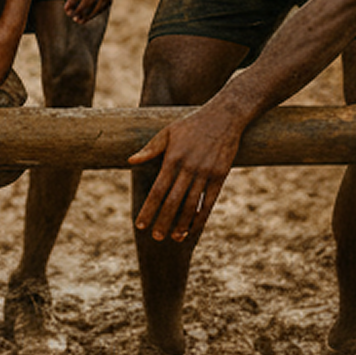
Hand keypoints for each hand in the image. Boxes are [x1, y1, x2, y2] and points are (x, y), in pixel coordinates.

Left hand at [128, 108, 242, 242]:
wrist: (225, 116)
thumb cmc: (191, 124)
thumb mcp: (168, 132)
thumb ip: (150, 149)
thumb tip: (130, 160)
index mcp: (173, 158)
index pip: (158, 189)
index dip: (149, 209)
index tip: (140, 224)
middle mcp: (189, 167)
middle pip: (173, 201)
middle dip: (163, 221)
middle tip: (155, 238)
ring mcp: (206, 172)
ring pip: (192, 204)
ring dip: (182, 223)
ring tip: (174, 238)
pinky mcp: (221, 175)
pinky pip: (210, 201)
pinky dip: (201, 216)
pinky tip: (193, 228)